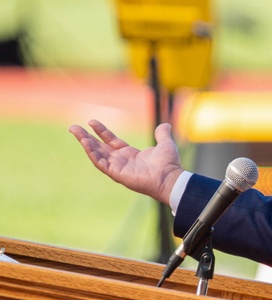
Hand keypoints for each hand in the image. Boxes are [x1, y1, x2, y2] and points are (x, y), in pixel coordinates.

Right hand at [68, 120, 183, 204]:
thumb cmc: (169, 164)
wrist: (170, 177)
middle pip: (99, 147)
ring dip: (85, 143)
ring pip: (96, 154)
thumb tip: (165, 125)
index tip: (91, 122)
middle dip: (86, 137)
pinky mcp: (116, 174)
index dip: (101, 131)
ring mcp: (118, 168)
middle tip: (72, 127)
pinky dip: (92, 153)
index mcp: (130, 154)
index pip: (111, 141)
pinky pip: (100, 163)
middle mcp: (121, 160)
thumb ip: (162, 134)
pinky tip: (85, 143)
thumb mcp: (165, 144)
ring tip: (75, 132)